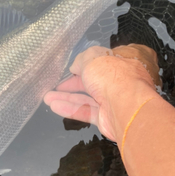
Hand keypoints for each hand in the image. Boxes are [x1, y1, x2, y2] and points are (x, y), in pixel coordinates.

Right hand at [44, 44, 160, 141]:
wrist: (127, 107)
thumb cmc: (112, 76)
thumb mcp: (92, 58)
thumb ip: (81, 60)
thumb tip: (75, 67)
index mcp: (121, 63)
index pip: (102, 62)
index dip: (86, 64)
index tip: (71, 69)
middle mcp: (119, 82)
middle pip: (92, 82)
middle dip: (72, 83)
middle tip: (56, 85)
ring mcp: (113, 101)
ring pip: (86, 98)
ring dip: (66, 97)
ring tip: (47, 98)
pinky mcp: (106, 118)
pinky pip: (86, 111)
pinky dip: (70, 109)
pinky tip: (54, 106)